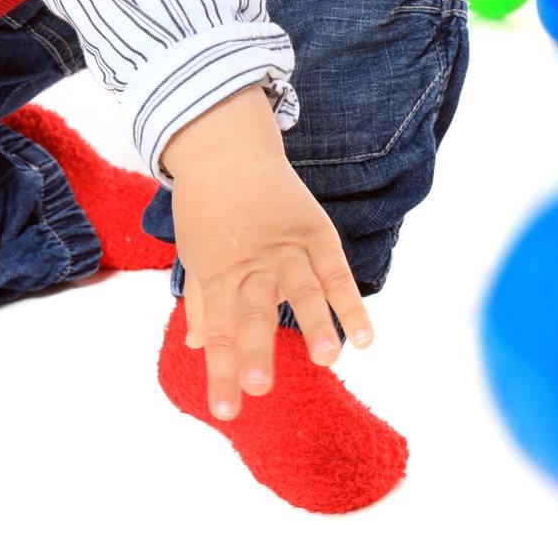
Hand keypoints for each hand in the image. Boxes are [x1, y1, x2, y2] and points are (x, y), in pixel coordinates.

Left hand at [167, 96, 374, 421]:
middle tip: (260, 387)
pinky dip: (352, 303)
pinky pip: (337, 272)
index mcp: (217, 272)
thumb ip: (198, 298)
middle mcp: (252, 263)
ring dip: (315, 325)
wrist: (223, 146)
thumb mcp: (193, 250)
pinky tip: (364, 338)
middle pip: (254, 312)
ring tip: (327, 360)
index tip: (225, 411)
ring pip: (302, 291)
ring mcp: (285, 246)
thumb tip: (195, 343)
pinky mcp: (314, 232)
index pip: (217, 329)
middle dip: (256, 351)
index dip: (220, 370)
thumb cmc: (204, 205)